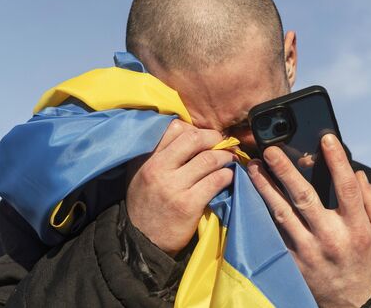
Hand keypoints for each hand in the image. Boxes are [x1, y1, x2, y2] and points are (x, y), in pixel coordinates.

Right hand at [126, 119, 235, 256]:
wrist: (142, 241)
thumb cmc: (145, 204)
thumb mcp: (141, 173)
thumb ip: (158, 153)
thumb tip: (188, 133)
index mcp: (146, 158)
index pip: (175, 127)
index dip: (195, 128)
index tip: (204, 137)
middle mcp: (157, 168)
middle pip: (194, 138)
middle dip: (214, 138)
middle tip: (223, 143)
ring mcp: (173, 186)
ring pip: (209, 159)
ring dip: (225, 157)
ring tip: (229, 159)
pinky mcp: (188, 204)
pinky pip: (216, 181)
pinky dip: (227, 176)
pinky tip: (228, 178)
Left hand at [247, 134, 370, 307]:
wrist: (350, 305)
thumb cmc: (367, 263)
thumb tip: (359, 174)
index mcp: (357, 229)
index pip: (347, 188)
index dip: (337, 161)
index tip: (326, 138)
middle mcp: (331, 238)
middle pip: (305, 198)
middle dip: (286, 171)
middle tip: (270, 149)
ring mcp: (307, 251)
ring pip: (281, 213)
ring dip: (265, 187)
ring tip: (253, 166)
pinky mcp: (290, 261)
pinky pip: (272, 232)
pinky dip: (260, 211)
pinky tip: (250, 194)